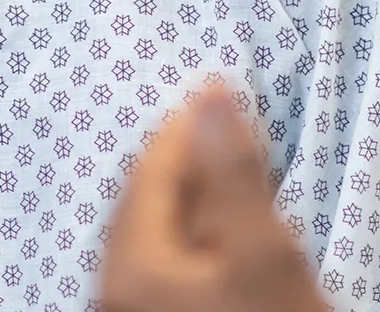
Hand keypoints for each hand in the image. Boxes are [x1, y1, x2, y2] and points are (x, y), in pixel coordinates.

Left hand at [100, 82, 326, 311]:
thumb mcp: (264, 249)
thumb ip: (234, 170)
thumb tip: (211, 92)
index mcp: (133, 266)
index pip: (148, 174)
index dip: (185, 126)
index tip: (220, 89)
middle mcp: (114, 286)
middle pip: (145, 202)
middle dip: (188, 160)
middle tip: (230, 125)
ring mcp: (133, 305)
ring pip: (155, 233)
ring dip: (193, 196)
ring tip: (233, 169)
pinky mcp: (157, 311)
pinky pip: (164, 261)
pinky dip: (193, 232)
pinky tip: (225, 226)